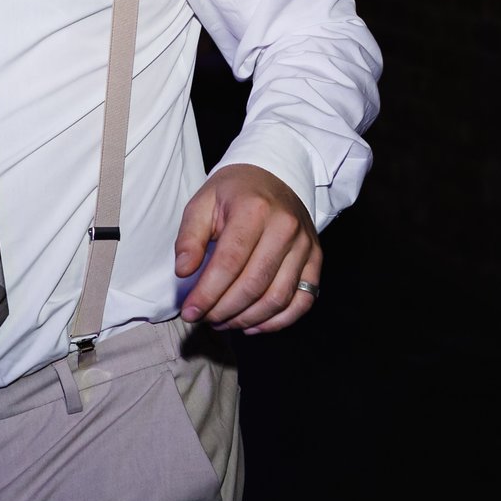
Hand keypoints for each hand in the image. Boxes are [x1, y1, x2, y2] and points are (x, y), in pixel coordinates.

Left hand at [174, 163, 321, 333]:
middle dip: (223, 310)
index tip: (189, 312)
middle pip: (254, 284)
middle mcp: (285, 227)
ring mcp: (305, 245)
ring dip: (247, 318)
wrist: (274, 175)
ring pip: (278, 297)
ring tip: (222, 322)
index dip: (207, 293)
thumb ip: (190, 237)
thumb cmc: (234, 192)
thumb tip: (184, 272)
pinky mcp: (315, 259)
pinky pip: (303, 300)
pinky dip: (277, 321)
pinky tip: (252, 325)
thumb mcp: (202, 202)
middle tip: (203, 318)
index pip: (229, 263)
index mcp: (254, 210)